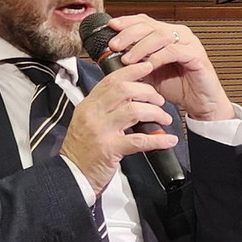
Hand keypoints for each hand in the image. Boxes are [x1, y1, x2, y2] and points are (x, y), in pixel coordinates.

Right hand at [61, 61, 179, 193]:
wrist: (72, 176)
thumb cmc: (83, 149)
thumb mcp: (88, 121)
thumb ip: (105, 106)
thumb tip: (129, 92)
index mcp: (89, 105)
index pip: (111, 80)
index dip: (132, 71)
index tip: (148, 66)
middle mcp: (93, 114)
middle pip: (125, 90)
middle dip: (148, 92)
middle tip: (160, 100)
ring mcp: (101, 131)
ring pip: (134, 111)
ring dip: (155, 113)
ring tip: (165, 119)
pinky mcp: (110, 149)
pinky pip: (140, 140)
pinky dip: (158, 139)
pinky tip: (169, 140)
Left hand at [104, 14, 234, 120]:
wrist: (200, 103)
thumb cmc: (179, 87)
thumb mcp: (150, 73)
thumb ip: (135, 62)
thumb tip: (112, 57)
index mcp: (169, 34)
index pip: (145, 21)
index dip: (127, 21)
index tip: (111, 26)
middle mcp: (180, 35)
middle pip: (151, 25)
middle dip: (130, 34)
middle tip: (115, 45)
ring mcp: (190, 43)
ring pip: (161, 36)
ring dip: (141, 46)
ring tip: (127, 58)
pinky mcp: (197, 56)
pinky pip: (173, 52)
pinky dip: (157, 58)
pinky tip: (147, 66)